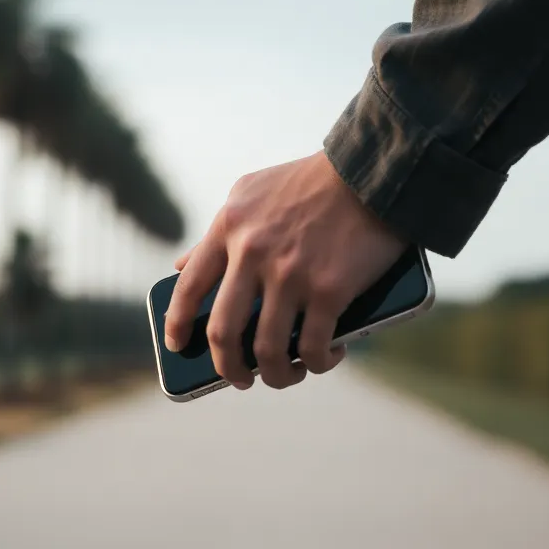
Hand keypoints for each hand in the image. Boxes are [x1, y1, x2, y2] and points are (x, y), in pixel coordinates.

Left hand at [164, 151, 405, 389]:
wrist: (371, 171)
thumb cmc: (311, 182)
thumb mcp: (250, 192)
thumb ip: (218, 230)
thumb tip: (182, 264)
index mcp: (229, 227)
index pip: (188, 286)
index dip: (177, 324)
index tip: (177, 346)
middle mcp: (252, 252)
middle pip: (222, 332)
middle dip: (227, 367)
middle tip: (240, 377)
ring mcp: (289, 274)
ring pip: (267, 350)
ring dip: (277, 375)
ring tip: (287, 374)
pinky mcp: (328, 290)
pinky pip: (312, 347)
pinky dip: (318, 362)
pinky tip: (327, 358)